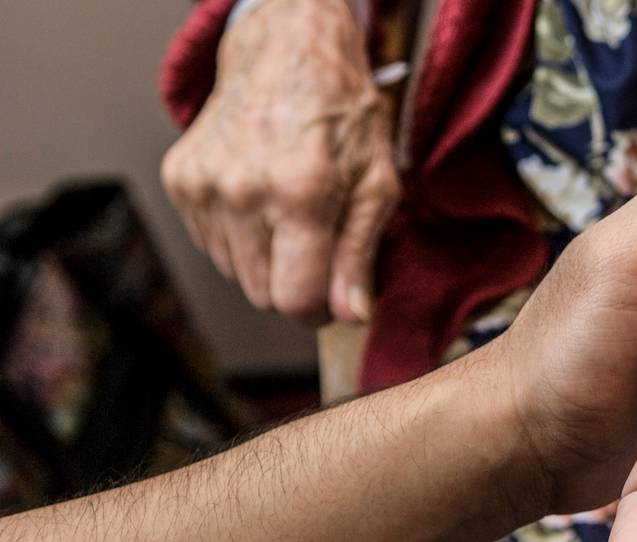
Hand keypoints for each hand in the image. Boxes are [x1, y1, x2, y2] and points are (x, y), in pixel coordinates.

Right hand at [160, 0, 398, 322]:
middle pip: (263, 294)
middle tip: (318, 241)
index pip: (294, 300)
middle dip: (295, 282)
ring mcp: (203, 184)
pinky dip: (239, 235)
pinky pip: (212, 244)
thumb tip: (350, 316)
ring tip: (290, 210)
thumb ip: (360, 254)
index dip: (318, 310)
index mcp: (300, 192)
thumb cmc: (342, 115)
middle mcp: (242, 190)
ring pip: (235, 274)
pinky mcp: (180, 179)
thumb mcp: (377, 182)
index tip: (332, 299)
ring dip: (266, 258)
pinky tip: (261, 196)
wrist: (287, 52)